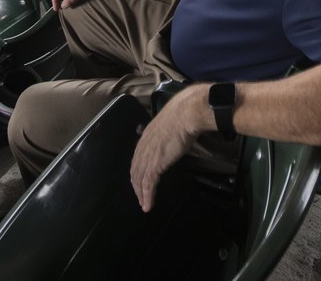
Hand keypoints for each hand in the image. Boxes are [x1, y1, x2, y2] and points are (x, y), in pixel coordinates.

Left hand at [130, 87, 203, 212]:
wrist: (185, 115)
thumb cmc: (182, 116)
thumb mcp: (170, 124)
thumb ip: (167, 132)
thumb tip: (175, 133)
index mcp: (146, 136)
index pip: (137, 158)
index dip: (137, 170)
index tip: (140, 179)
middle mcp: (143, 147)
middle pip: (135, 170)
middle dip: (136, 185)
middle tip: (140, 196)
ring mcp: (147, 156)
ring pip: (139, 180)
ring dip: (140, 194)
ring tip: (144, 204)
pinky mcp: (154, 165)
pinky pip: (148, 185)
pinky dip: (147, 197)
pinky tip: (148, 206)